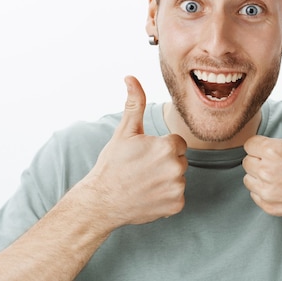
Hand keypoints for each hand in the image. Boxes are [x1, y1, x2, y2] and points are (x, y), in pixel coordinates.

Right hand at [81, 75, 186, 228]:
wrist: (101, 202)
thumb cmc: (112, 164)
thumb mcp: (124, 131)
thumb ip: (135, 103)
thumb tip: (131, 77)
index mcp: (168, 146)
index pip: (177, 143)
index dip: (160, 148)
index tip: (144, 156)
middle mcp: (176, 167)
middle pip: (180, 160)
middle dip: (165, 163)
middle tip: (142, 170)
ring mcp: (177, 187)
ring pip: (178, 178)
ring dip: (166, 180)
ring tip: (144, 183)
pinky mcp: (177, 205)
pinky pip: (178, 197)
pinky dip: (166, 198)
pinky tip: (148, 196)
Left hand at [242, 70, 281, 221]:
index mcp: (274, 150)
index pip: (250, 144)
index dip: (264, 144)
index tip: (280, 147)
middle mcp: (267, 172)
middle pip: (248, 160)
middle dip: (262, 158)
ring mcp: (268, 191)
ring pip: (249, 177)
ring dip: (261, 174)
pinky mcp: (270, 206)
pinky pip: (254, 194)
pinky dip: (264, 190)